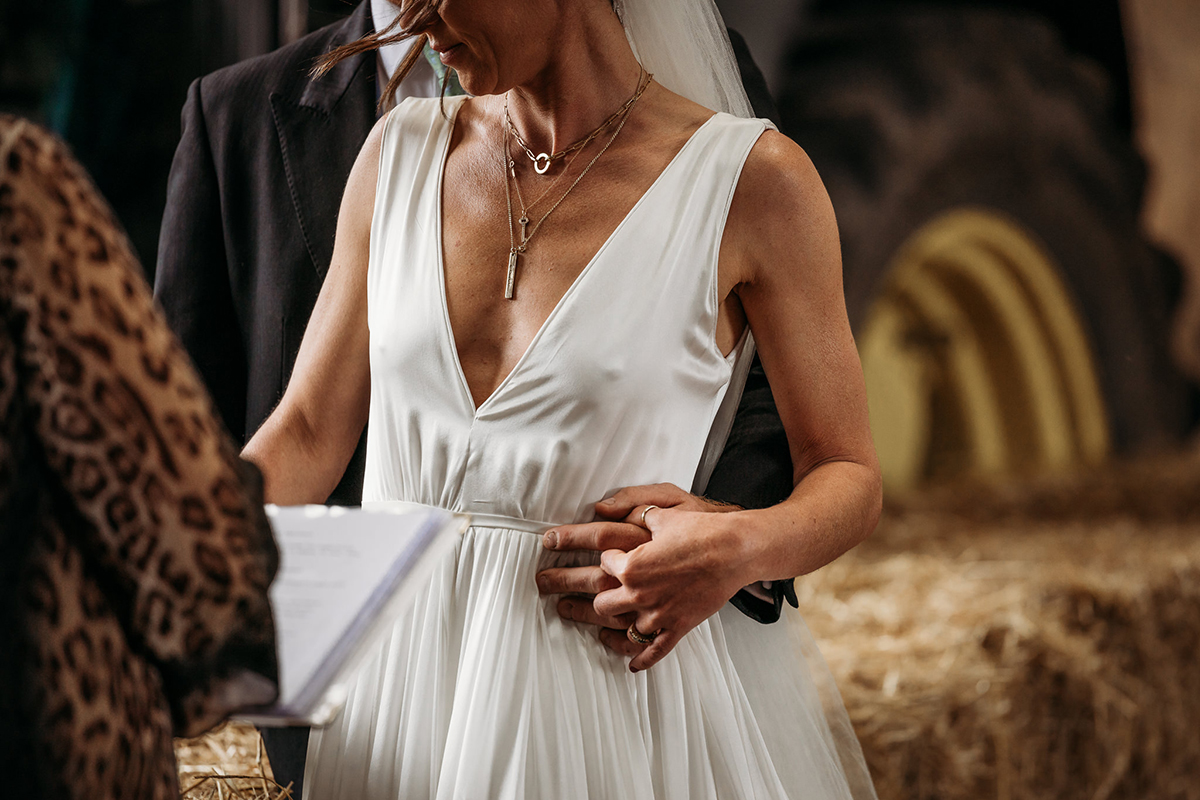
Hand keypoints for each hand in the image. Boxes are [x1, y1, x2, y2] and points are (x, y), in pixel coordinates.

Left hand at [535, 484, 747, 670]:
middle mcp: (639, 592)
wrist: (736, 551)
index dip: (593, 552)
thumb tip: (602, 508)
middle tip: (548, 586)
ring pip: (619, 627)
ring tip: (580, 621)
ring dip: (600, 625)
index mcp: (632, 564)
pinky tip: (629, 663)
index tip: (578, 549)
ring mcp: (657, 614)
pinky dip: (639, 658)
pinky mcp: (677, 627)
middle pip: (599, 601)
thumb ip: (630, 510)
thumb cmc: (702, 529)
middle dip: (571, 591)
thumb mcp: (663, 510)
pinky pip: (653, 650)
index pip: (602, 559)